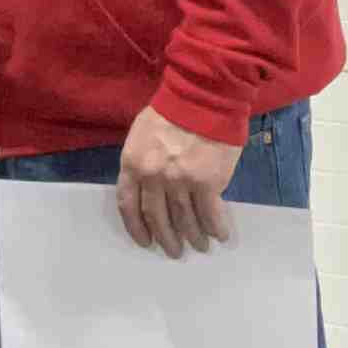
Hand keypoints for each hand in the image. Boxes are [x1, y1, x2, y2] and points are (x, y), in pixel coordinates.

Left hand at [116, 105, 239, 257]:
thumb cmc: (171, 111)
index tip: (145, 240)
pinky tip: (219, 234)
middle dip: (165, 238)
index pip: (128, 204)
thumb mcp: (142, 134)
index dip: (136, 227)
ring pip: (184, 221)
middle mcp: (153, 177)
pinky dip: (215, 228)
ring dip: (193, 237)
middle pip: (156, 218)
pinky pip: (210, 215)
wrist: (203, 97)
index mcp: (132, 163)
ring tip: (199, 245)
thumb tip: (149, 189)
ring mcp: (180, 182)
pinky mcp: (207, 183)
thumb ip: (142, 162)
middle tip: (174, 250)